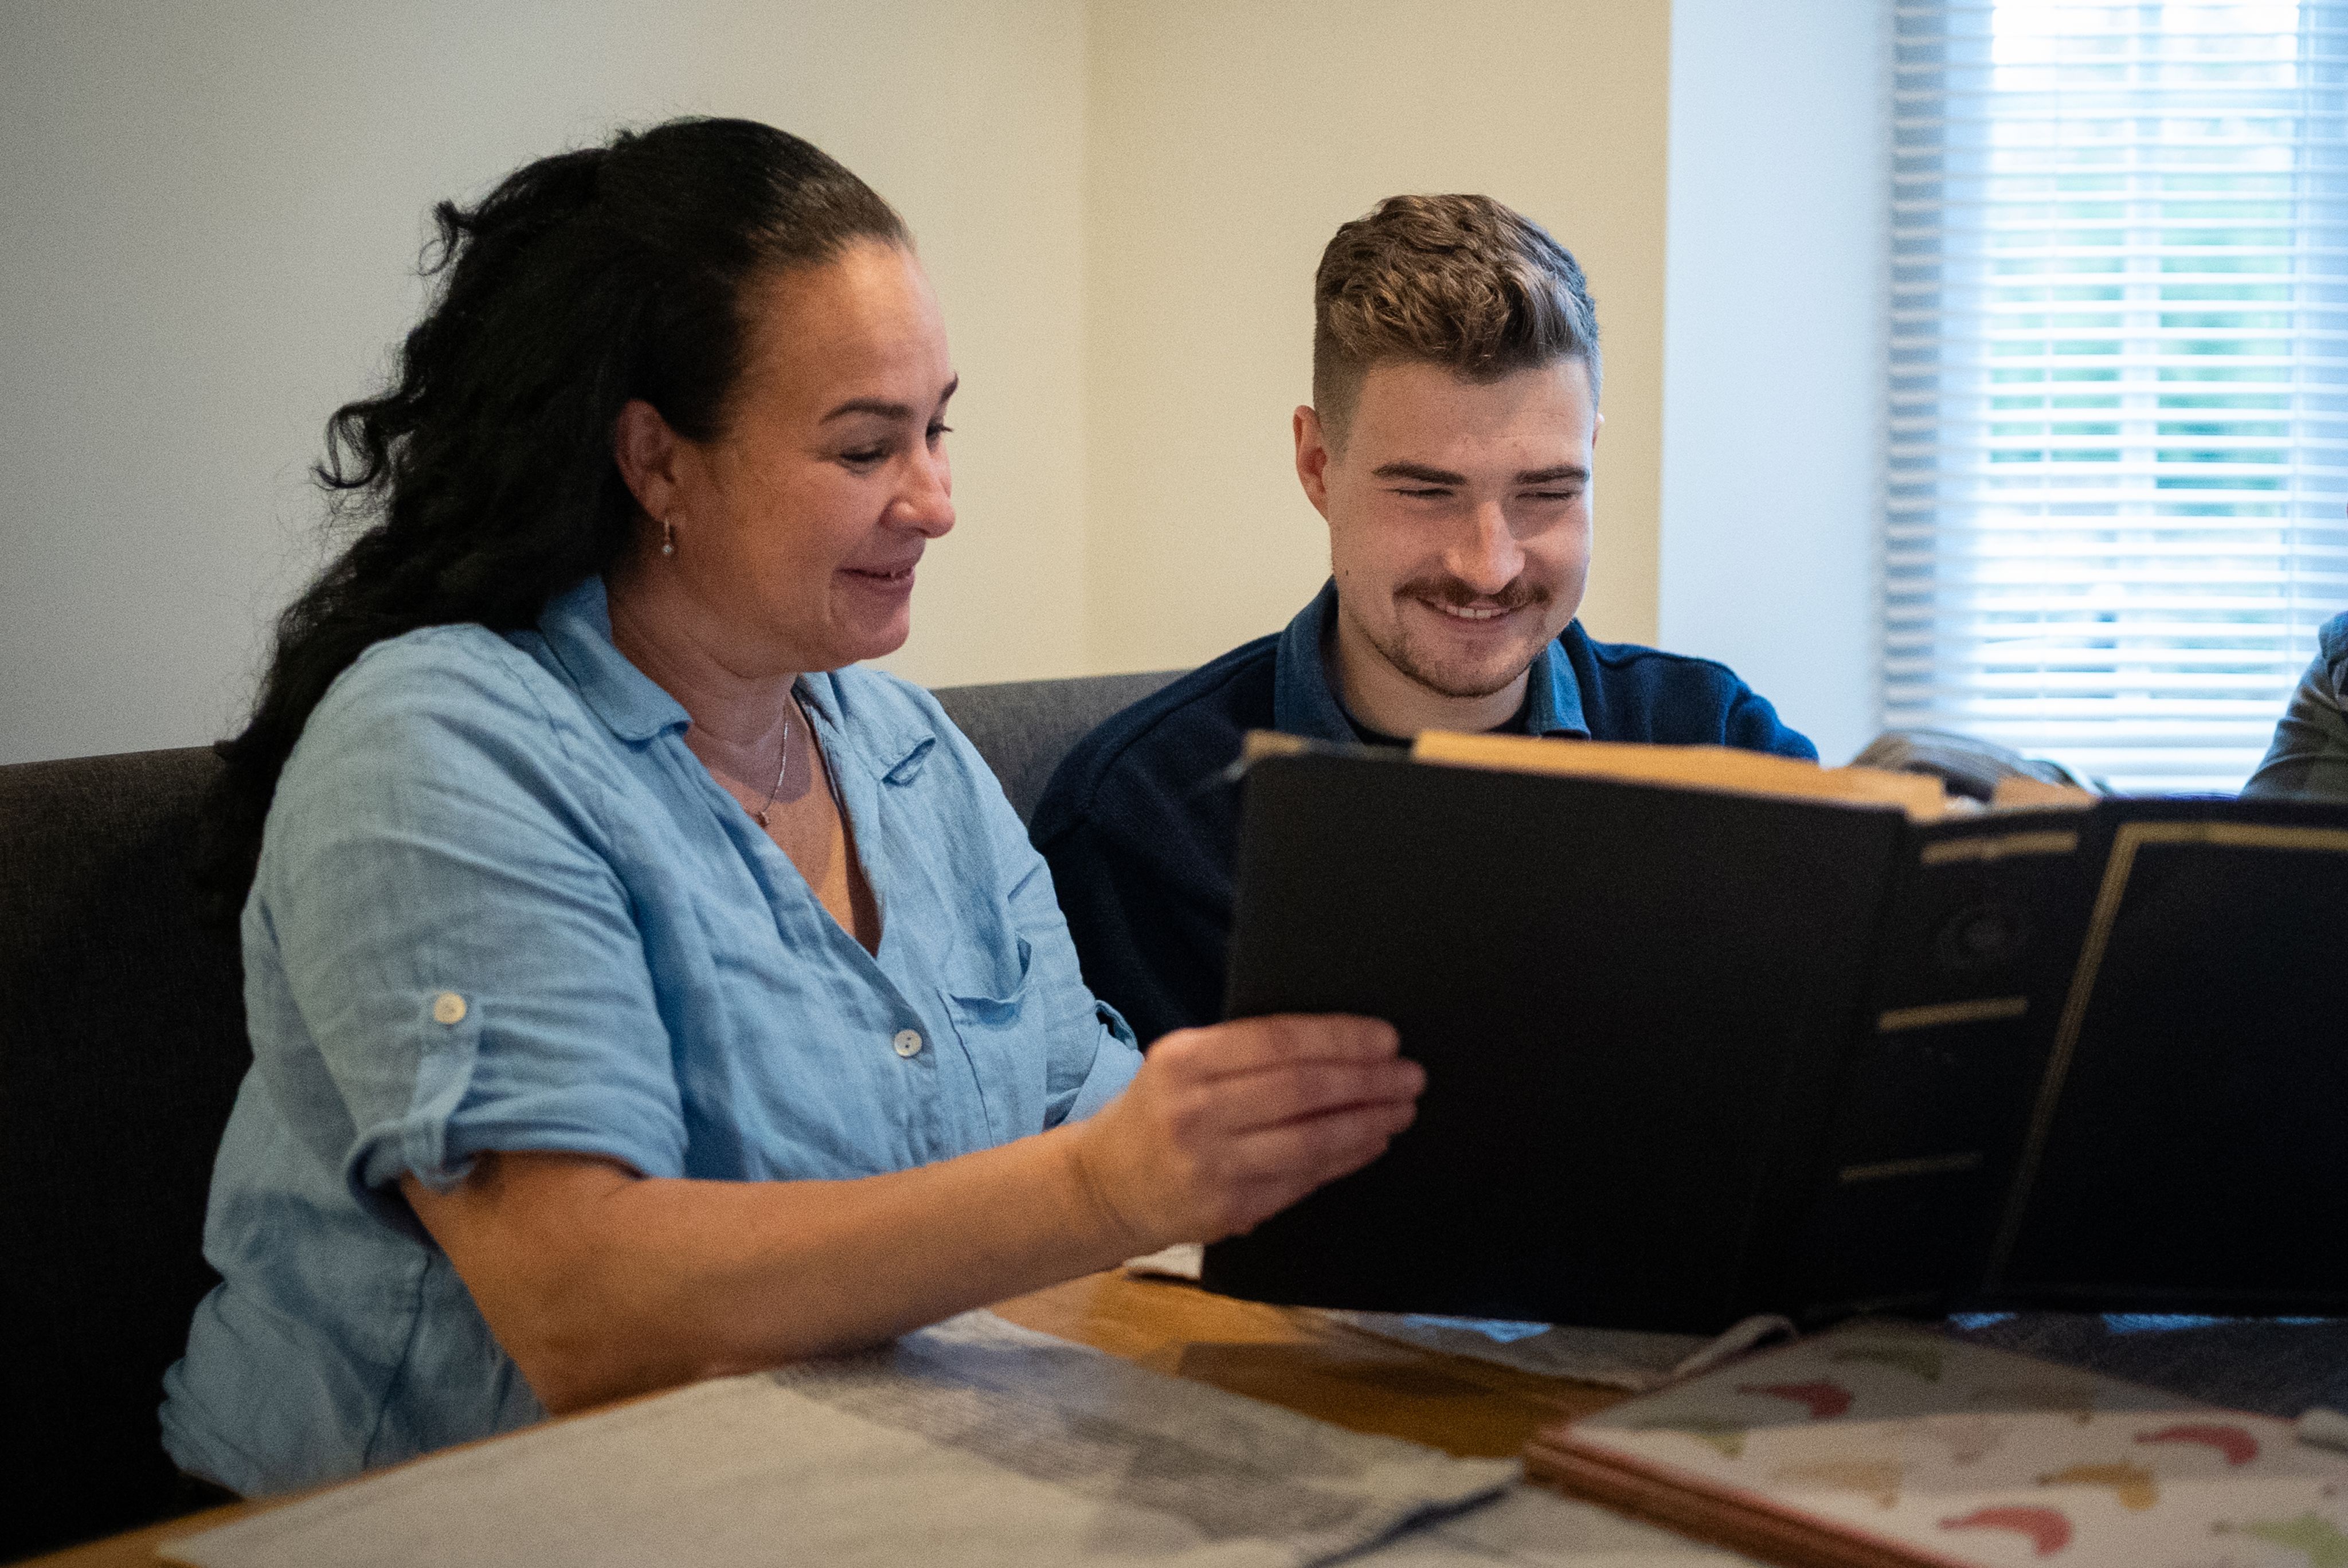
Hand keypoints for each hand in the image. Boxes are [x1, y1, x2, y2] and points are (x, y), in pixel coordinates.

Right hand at [1066, 1014, 1421, 1251]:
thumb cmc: (1158, 1112)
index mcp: (1185, 1060)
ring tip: (1402, 1108)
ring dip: (1367, 1122)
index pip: (1278, 1041)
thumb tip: (1339, 1043)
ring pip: (1310, 1140)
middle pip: (1302, 1090)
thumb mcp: (1183, 1063)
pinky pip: (1303, 1179)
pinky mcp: (1228, 1209)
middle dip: (1367, 1081)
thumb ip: (1246, 1052)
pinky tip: (1372, 1141)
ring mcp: (1211, 1165)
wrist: (1104, 1186)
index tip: (1386, 1038)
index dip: (1340, 1038)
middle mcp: (1195, 1111)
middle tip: (1410, 1074)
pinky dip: (1346, 1158)